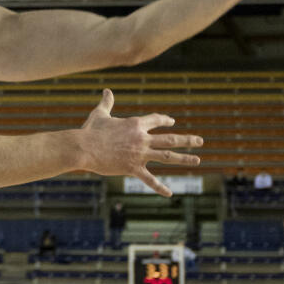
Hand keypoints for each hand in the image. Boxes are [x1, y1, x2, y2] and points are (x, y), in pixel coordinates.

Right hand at [78, 89, 201, 195]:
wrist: (83, 147)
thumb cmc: (90, 131)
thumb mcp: (100, 114)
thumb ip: (106, 103)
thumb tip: (107, 90)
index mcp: (135, 124)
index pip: (156, 120)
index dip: (165, 120)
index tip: (172, 122)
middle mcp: (141, 138)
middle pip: (169, 138)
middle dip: (186, 139)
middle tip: (200, 141)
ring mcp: (139, 154)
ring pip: (167, 156)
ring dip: (184, 158)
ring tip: (197, 159)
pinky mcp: (132, 168)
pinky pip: (149, 179)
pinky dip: (159, 187)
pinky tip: (169, 193)